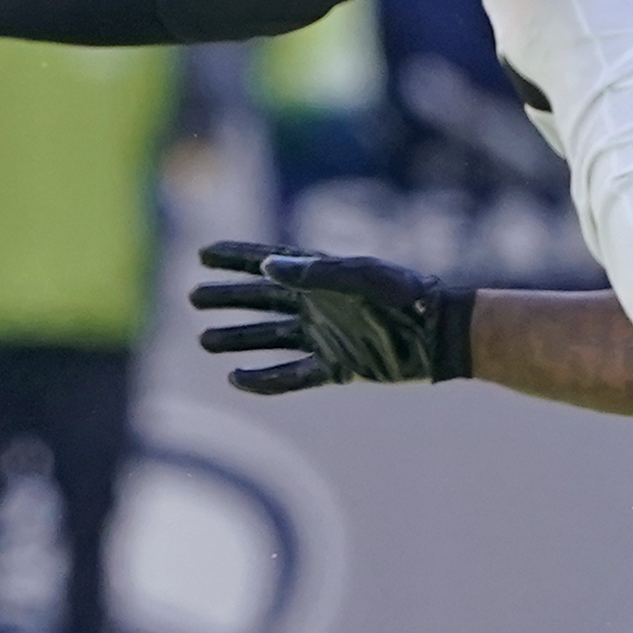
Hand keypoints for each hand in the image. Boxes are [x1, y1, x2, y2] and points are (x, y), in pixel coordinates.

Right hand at [188, 239, 477, 393]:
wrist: (439, 335)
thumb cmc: (403, 295)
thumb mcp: (358, 277)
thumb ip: (313, 273)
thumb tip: (265, 267)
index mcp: (321, 276)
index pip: (268, 262)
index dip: (234, 257)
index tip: (202, 253)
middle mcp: (317, 304)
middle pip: (260, 300)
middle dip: (227, 298)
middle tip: (193, 297)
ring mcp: (325, 336)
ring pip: (269, 337)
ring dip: (237, 338)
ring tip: (204, 340)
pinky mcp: (337, 367)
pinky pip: (292, 375)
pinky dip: (264, 379)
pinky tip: (237, 379)